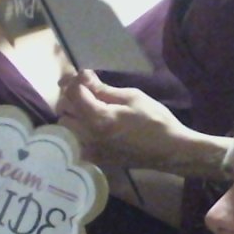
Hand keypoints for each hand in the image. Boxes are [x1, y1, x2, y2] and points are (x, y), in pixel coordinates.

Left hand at [56, 69, 190, 170]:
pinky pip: (76, 140)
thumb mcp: (132, 97)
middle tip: (87, 89)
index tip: (87, 75)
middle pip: (64, 110)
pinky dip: (80, 129)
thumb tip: (83, 77)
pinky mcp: (95, 158)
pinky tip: (95, 125)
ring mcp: (90, 150)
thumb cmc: (155, 119)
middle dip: (72, 96)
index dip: (76, 80)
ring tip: (90, 107)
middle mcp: (88, 136)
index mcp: (98, 118)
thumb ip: (104, 89)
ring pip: (67, 126)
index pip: (73, 93)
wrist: (169, 150)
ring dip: (73, 113)